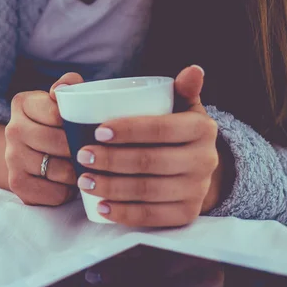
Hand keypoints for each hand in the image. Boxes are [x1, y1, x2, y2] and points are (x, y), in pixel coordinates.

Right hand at [5, 73, 83, 205]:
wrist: (26, 151)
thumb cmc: (55, 123)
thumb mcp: (60, 100)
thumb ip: (68, 85)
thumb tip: (64, 88)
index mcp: (23, 103)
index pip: (57, 113)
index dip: (76, 122)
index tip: (87, 127)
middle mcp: (12, 129)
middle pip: (59, 142)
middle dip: (80, 149)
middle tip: (93, 151)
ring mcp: (11, 158)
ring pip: (59, 170)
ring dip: (77, 172)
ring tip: (82, 167)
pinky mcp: (17, 184)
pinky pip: (54, 193)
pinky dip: (66, 191)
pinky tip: (67, 183)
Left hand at [77, 66, 230, 226]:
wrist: (198, 167)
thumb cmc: (178, 130)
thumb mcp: (183, 107)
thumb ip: (181, 88)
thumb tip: (193, 68)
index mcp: (202, 128)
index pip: (160, 128)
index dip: (128, 130)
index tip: (97, 130)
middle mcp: (205, 160)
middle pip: (150, 161)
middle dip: (111, 160)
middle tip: (81, 155)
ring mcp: (197, 190)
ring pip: (148, 191)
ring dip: (111, 187)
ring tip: (84, 180)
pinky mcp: (186, 214)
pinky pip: (153, 217)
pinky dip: (124, 214)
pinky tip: (101, 207)